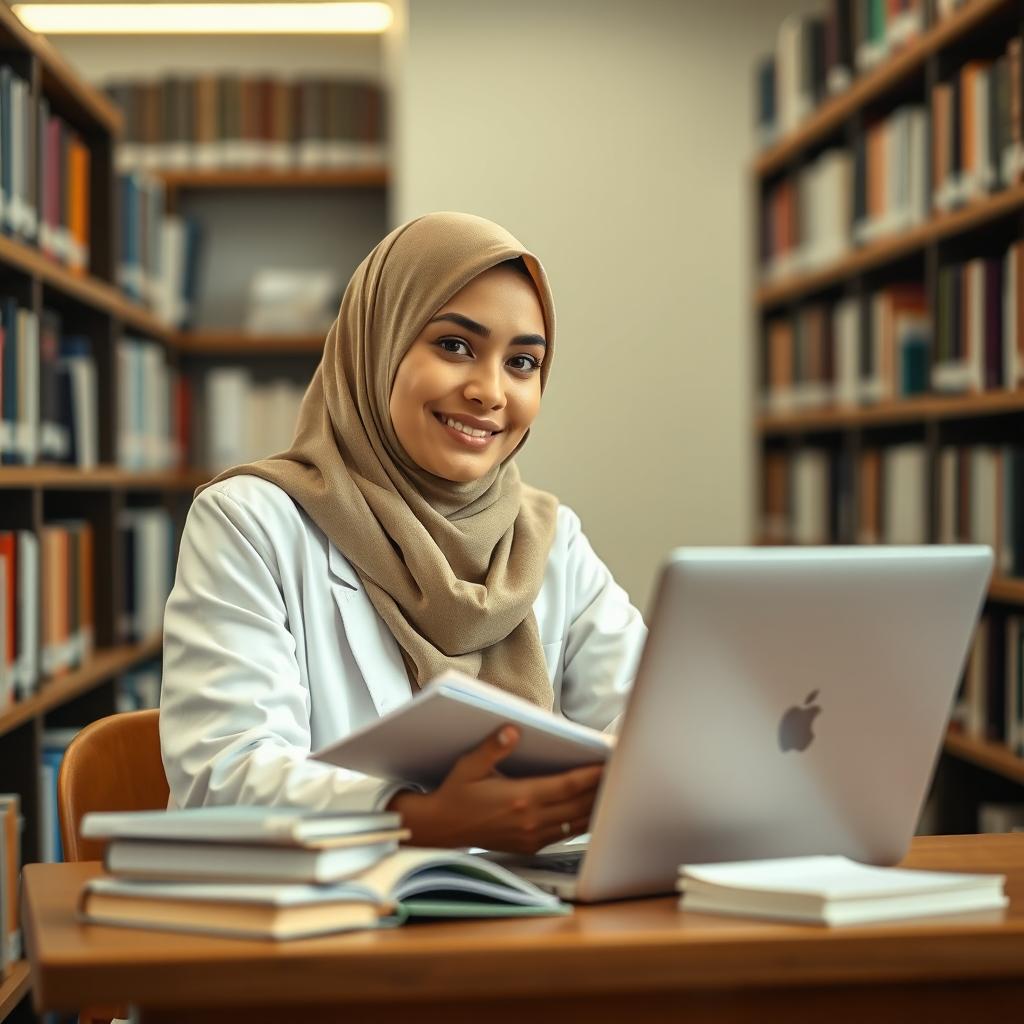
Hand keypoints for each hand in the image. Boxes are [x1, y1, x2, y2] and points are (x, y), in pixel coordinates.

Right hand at [387, 725, 602, 853]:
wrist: (440, 829)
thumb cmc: (455, 793)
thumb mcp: (469, 765)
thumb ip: (492, 748)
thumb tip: (512, 730)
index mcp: (520, 798)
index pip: (567, 786)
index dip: (592, 775)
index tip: (611, 763)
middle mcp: (530, 820)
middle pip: (579, 805)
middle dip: (602, 790)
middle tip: (623, 774)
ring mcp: (531, 836)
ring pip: (576, 823)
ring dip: (596, 807)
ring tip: (614, 791)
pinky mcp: (529, 845)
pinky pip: (564, 834)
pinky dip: (582, 822)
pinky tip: (591, 810)